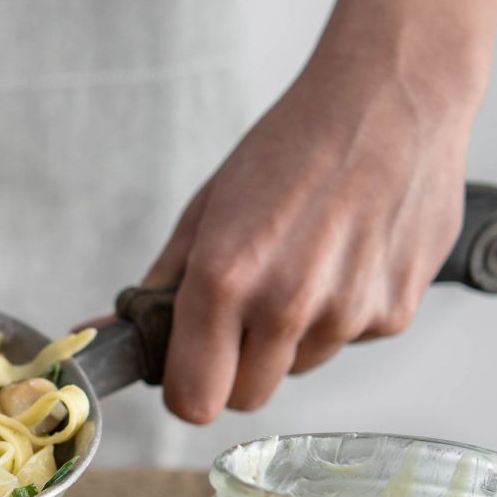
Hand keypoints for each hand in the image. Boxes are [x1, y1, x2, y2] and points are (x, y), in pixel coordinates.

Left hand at [143, 49, 474, 423]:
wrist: (392, 95)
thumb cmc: (292, 146)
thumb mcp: (206, 210)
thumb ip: (158, 285)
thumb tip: (101, 334)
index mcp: (225, 279)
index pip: (195, 401)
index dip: (189, 387)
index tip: (192, 365)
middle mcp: (286, 305)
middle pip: (247, 396)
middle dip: (239, 365)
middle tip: (248, 305)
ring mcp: (347, 314)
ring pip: (300, 366)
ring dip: (294, 333)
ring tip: (308, 260)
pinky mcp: (396, 313)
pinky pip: (351, 340)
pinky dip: (345, 311)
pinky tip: (349, 254)